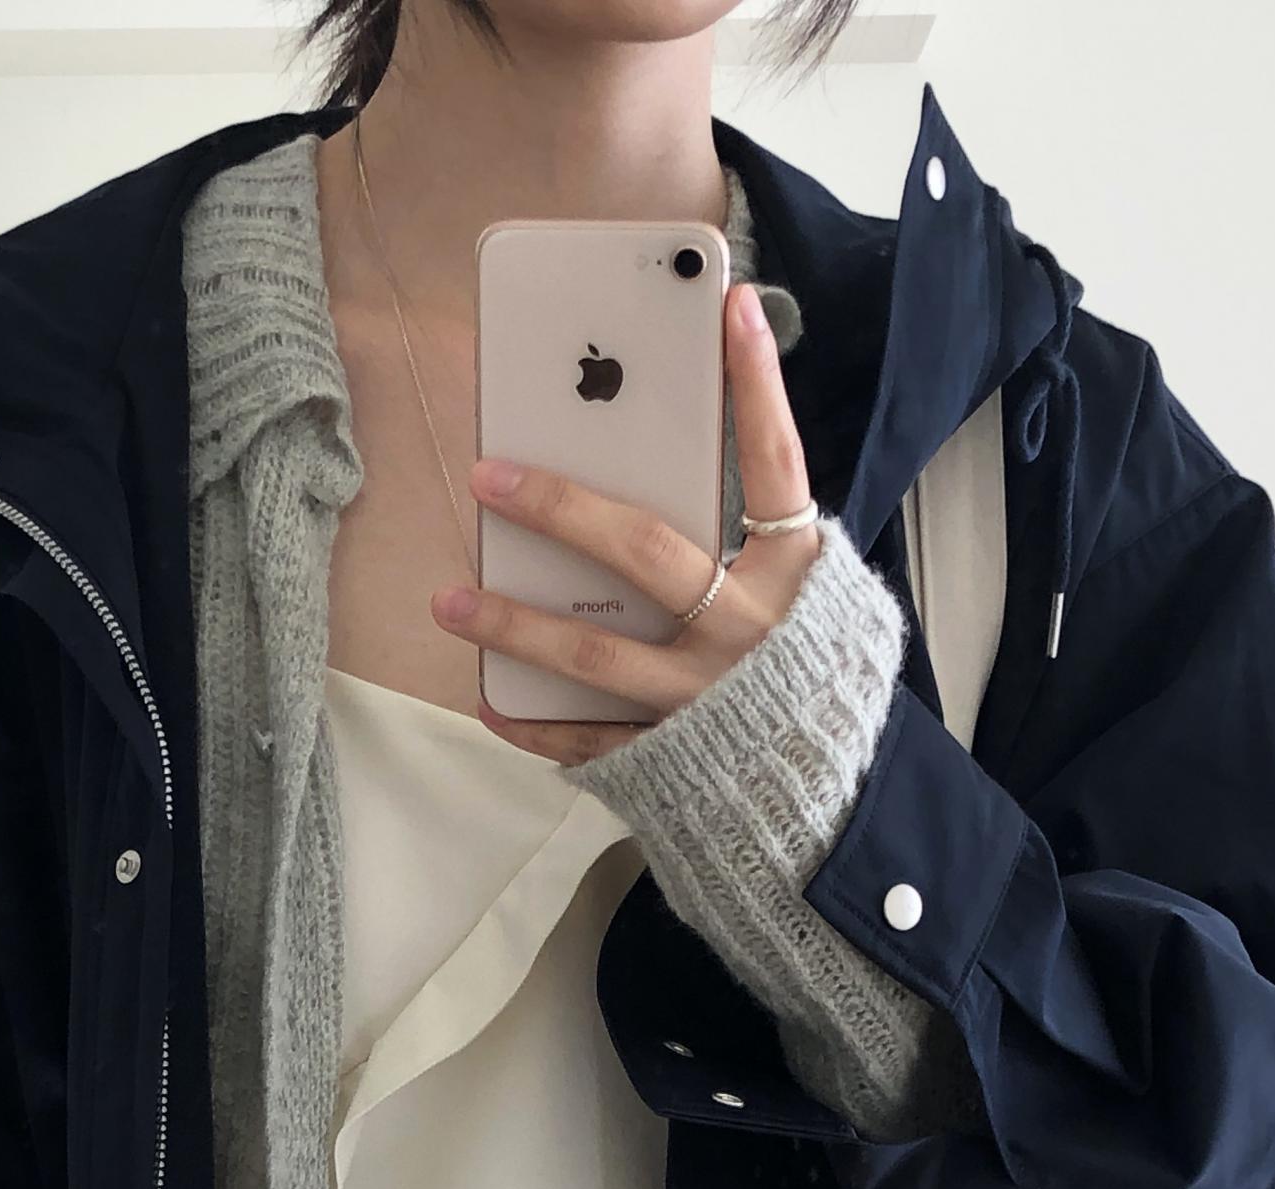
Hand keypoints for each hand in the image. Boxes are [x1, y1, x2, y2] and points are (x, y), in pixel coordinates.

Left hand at [431, 280, 821, 766]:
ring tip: (449, 600)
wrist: (826, 800)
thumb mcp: (795, 592)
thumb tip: (649, 454)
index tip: (728, 302)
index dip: (755, 383)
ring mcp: (703, 700)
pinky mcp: (670, 756)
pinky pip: (587, 738)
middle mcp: (749, 634)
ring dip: (512, 624)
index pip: (775, 463)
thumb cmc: (798, 672)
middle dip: (560, 507)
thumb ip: (741, 531)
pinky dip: (533, 719)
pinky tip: (486, 696)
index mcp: (793, 577)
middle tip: (488, 474)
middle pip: (646, 553)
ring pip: (594, 653)